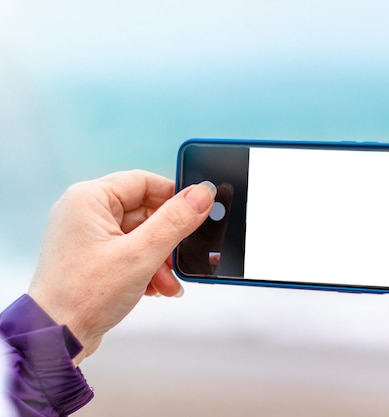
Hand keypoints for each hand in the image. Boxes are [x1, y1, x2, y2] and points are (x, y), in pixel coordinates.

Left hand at [28, 170, 215, 364]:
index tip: (197, 211)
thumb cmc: (82, 296)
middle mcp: (85, 213)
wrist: (55, 338)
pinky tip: (155, 287)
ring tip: (166, 282)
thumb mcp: (141, 254)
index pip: (144, 182)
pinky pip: (130, 251)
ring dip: (160, 258)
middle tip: (180, 257)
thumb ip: (175, 221)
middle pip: (145, 211)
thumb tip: (201, 194)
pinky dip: (147, 267)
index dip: (174, 196)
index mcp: (89, 199)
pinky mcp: (93, 257)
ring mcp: (88, 236)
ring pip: (141, 234)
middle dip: (167, 239)